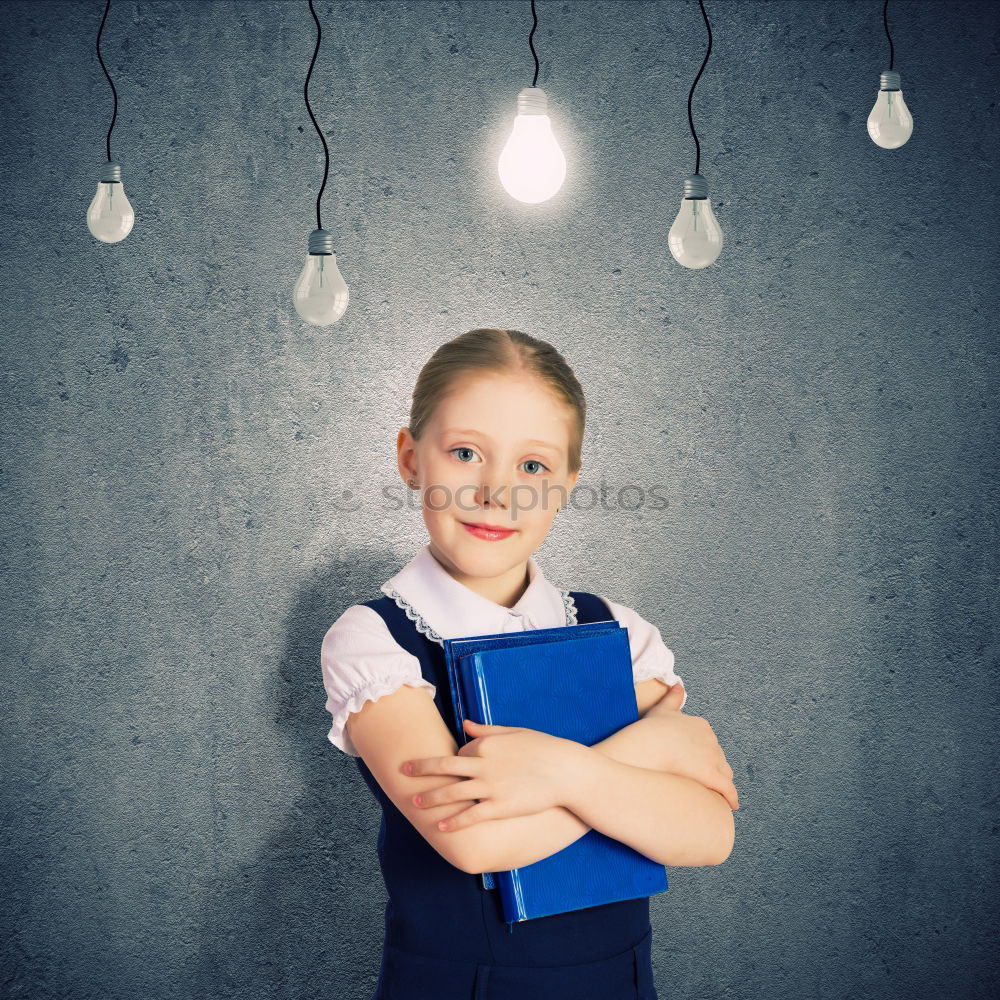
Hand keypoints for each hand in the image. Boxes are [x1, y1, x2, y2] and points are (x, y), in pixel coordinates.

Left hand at [402, 719, 576, 831]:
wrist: (566, 771)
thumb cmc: (543, 748)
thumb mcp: (515, 732)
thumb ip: (487, 730)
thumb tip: (465, 725)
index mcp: (486, 744)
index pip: (460, 753)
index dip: (455, 761)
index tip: (453, 767)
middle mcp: (483, 764)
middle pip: (444, 768)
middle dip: (421, 770)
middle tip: (403, 771)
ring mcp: (490, 787)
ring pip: (452, 794)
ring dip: (430, 799)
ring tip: (414, 803)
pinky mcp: (499, 807)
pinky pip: (470, 815)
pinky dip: (453, 822)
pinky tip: (440, 827)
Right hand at [644, 684, 739, 810]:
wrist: (647, 746)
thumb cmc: (651, 730)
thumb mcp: (662, 709)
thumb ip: (673, 698)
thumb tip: (679, 685)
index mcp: (701, 725)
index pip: (709, 742)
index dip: (704, 754)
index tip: (696, 763)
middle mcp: (711, 740)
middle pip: (717, 757)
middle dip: (713, 768)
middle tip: (703, 781)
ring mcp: (713, 758)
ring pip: (724, 772)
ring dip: (722, 783)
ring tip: (716, 795)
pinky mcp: (713, 776)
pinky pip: (727, 789)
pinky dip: (731, 798)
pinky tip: (731, 805)